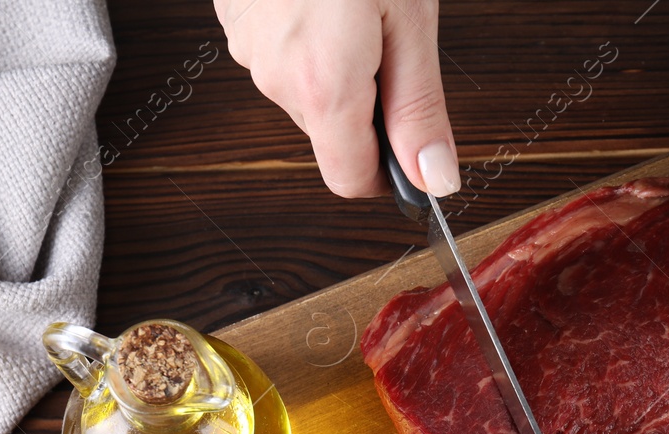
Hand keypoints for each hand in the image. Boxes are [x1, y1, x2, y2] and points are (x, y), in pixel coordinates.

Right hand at [215, 0, 459, 197]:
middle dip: (367, 101)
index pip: (349, 181)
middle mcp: (273, 76)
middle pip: (330, 130)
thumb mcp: (411, 21)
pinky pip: (279, 49)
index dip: (389, 172)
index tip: (411, 141)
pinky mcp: (233, 15)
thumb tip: (435, 179)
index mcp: (322, 86)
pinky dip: (307, 31)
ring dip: (337, 62)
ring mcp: (246, 45)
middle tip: (392, 35)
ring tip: (356, 3)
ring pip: (304, 88)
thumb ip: (419, 107)